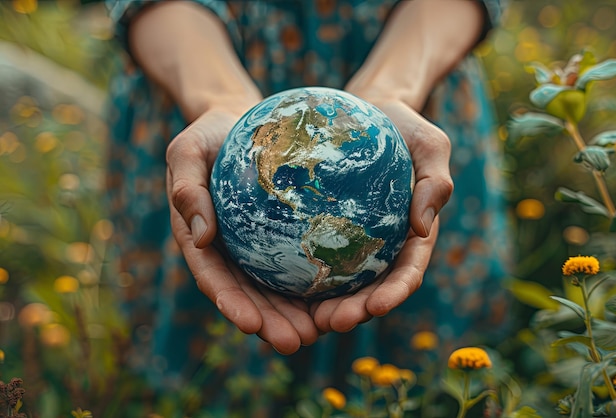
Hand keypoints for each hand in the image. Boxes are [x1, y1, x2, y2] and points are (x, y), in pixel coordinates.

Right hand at [166, 110, 318, 353]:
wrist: (240, 118)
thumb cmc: (209, 133)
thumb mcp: (188, 152)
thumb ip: (186, 190)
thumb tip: (199, 239)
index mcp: (199, 239)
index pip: (214, 279)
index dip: (231, 305)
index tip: (251, 325)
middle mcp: (228, 249)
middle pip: (249, 294)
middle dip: (270, 323)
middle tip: (295, 342)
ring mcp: (256, 244)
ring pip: (276, 286)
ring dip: (296, 313)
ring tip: (322, 332)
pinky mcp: (283, 232)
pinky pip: (300, 258)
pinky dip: (317, 279)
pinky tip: (343, 293)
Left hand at [310, 99, 452, 332]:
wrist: (369, 111)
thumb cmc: (404, 127)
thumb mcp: (430, 145)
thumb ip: (436, 183)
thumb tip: (423, 229)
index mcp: (412, 236)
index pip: (406, 273)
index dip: (394, 294)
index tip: (376, 307)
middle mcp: (383, 246)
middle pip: (370, 289)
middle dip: (355, 312)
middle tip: (332, 323)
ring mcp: (353, 240)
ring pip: (338, 282)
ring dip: (323, 305)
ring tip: (304, 319)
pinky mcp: (324, 228)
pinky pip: (310, 251)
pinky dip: (298, 271)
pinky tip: (274, 282)